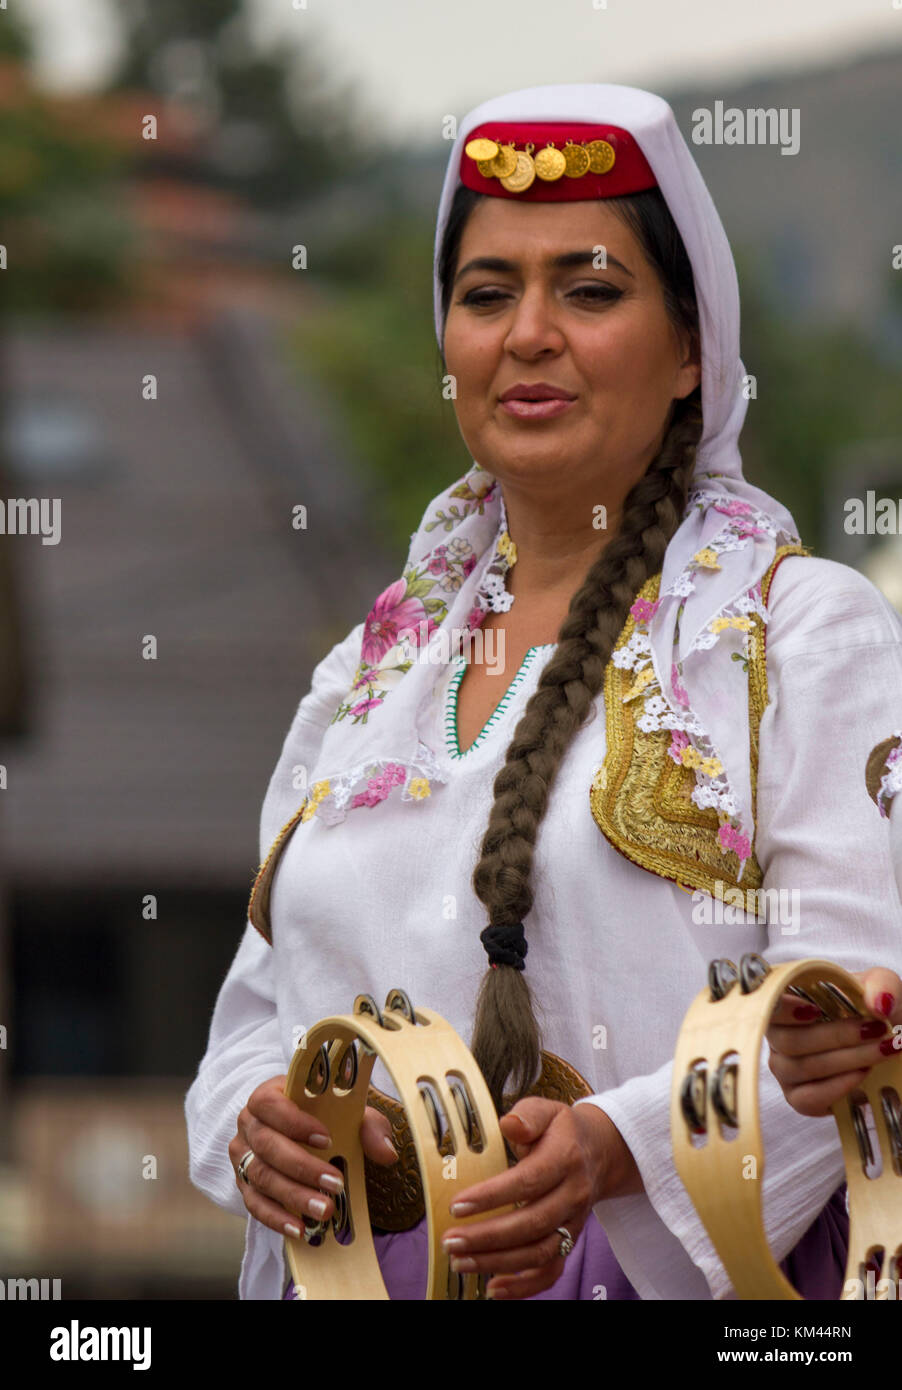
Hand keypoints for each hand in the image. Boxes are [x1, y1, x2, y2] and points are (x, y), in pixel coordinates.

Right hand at [229, 1075, 397, 1237]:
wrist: (302, 1130)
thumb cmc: (325, 1115)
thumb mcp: (349, 1111)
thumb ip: (369, 1125)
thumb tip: (386, 1152)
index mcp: (269, 1096)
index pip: (270, 1104)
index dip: (294, 1122)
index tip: (326, 1139)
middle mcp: (250, 1124)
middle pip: (266, 1145)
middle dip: (302, 1167)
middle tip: (335, 1184)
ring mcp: (243, 1156)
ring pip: (261, 1177)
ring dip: (293, 1196)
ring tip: (324, 1210)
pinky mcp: (244, 1184)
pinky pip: (254, 1204)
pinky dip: (276, 1218)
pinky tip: (300, 1229)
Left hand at [439, 1096, 634, 1300]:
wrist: (599, 1151)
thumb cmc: (561, 1130)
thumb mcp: (546, 1110)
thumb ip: (527, 1115)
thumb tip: (509, 1124)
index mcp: (565, 1158)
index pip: (528, 1181)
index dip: (492, 1196)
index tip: (457, 1204)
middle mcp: (573, 1195)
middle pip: (532, 1223)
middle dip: (488, 1237)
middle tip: (450, 1241)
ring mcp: (573, 1223)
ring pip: (539, 1253)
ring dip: (498, 1262)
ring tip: (459, 1261)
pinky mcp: (570, 1241)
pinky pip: (551, 1272)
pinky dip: (524, 1287)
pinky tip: (493, 1288)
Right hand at [767, 968, 901, 1116]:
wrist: (885, 1043)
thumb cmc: (872, 1012)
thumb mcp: (882, 987)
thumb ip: (881, 985)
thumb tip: (878, 1004)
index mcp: (788, 999)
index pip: (766, 1004)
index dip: (782, 1009)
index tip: (815, 1011)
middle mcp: (777, 1034)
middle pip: (789, 1041)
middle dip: (838, 1037)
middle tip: (876, 1030)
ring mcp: (784, 1067)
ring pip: (800, 1068)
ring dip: (847, 1060)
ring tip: (881, 1051)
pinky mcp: (798, 1097)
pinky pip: (807, 1098)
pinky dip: (837, 1087)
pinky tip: (863, 1074)